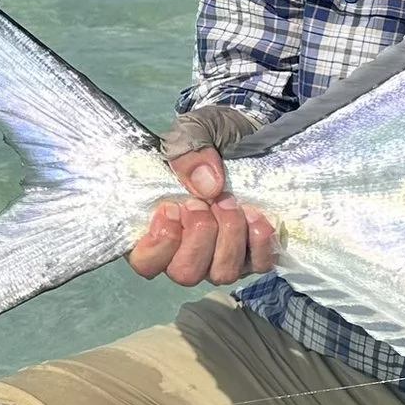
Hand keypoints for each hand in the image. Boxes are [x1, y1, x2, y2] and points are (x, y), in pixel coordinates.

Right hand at [127, 109, 274, 286]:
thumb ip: (187, 152)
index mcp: (159, 229)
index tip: (172, 208)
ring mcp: (221, 256)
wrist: (248, 135)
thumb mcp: (192, 132)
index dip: (159, 244)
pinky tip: (256, 215)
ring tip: (230, 202)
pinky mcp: (254, 253)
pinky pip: (258, 266)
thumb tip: (208, 187)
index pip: (146, 263)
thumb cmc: (209, 140)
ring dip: (229, 235)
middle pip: (186, 273)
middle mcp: (187, 251)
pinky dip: (258, 242)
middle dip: (199, 236)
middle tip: (205, 202)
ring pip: (222, 273)